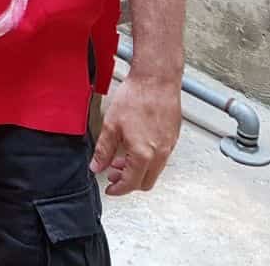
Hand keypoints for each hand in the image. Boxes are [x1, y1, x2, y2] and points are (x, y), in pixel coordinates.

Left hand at [90, 71, 180, 195]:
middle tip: (112, 175)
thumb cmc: (136, 97)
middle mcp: (160, 154)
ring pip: (154, 170)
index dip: (117, 190)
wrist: (156, 80)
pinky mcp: (173, 137)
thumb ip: (103, 150)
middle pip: (146, 182)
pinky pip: (161, 158)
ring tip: (120, 160)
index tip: (109, 189)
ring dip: (137, 170)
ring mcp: (169, 146)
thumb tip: (96, 166)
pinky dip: (147, 160)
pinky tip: (134, 147)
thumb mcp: (111, 125)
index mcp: (143, 154)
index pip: (130, 183)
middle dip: (128, 183)